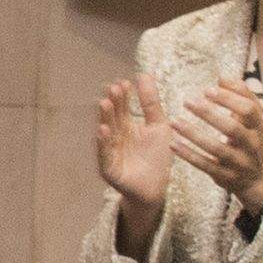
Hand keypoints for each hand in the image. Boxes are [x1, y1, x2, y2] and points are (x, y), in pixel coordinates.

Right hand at [94, 73, 173, 241]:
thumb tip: (144, 74)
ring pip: (106, 132)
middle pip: (113, 117)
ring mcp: (110, 152)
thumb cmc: (157, 157)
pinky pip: (104, 154)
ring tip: (104, 104)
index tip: (125, 83)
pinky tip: (103, 131)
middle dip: (113, 103)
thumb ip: (151, 102)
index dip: (123, 96)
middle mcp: (115, 136)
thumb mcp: (159, 126)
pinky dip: (103, 143)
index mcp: (127, 126)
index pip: (123, 107)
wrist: (155, 188)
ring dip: (105, 119)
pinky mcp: (108, 168)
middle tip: (113, 88)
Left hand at [172, 78, 262, 211]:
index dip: (229, 98)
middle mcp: (252, 144)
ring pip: (217, 149)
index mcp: (258, 126)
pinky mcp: (226, 176)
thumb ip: (240, 96)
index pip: (249, 109)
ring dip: (194, 135)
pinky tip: (173, 144)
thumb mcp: (252, 118)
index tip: (207, 89)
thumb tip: (222, 78)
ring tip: (174, 122)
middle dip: (209, 114)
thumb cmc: (250, 138)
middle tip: (188, 101)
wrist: (259, 178)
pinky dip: (189, 155)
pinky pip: (206, 166)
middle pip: (232, 129)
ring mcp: (239, 162)